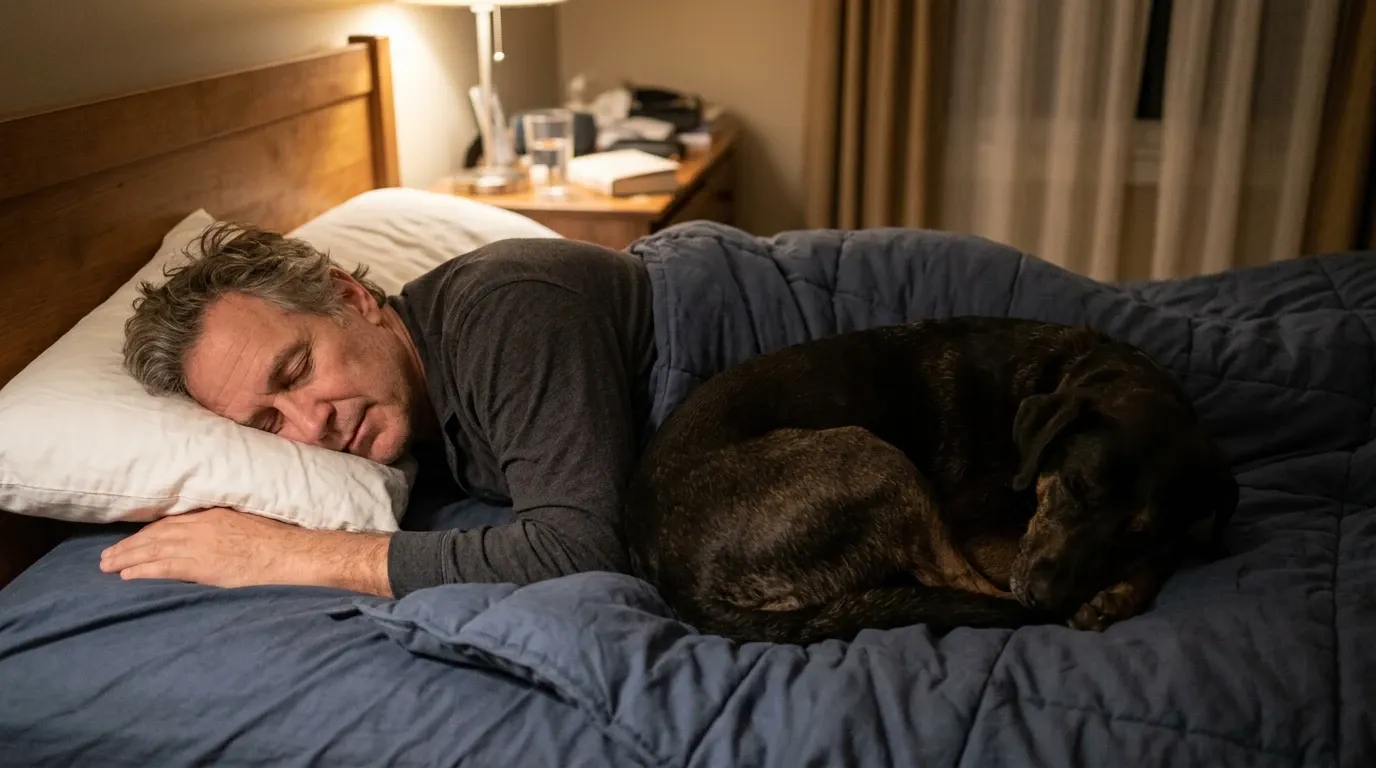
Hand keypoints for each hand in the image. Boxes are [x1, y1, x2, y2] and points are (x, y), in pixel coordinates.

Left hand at [99, 508, 392, 595]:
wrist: (295, 553)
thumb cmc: (281, 541)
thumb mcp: (249, 524)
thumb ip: (226, 528)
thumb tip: (216, 537)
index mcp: (214, 514)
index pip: (171, 522)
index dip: (147, 532)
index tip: (132, 540)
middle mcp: (202, 526)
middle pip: (155, 535)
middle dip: (129, 545)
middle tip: (106, 557)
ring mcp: (201, 545)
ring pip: (153, 550)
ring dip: (127, 558)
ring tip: (108, 566)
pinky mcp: (203, 566)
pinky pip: (164, 568)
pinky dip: (142, 571)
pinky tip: (127, 576)